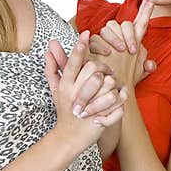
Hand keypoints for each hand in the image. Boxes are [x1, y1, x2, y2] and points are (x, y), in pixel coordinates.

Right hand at [44, 31, 126, 147]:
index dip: (80, 47)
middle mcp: (74, 95)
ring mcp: (87, 108)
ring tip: (112, 90)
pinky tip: (119, 101)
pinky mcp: (100, 120)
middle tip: (108, 71)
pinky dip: (121, 102)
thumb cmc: (65, 109)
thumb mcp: (56, 88)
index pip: (73, 63)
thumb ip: (53, 66)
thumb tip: (49, 45)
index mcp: (65, 86)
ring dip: (114, 86)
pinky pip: (117, 105)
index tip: (87, 33)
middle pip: (94, 70)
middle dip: (104, 68)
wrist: (69, 137)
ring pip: (109, 85)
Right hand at [95, 0, 155, 84]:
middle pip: (123, 24)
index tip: (151, 1)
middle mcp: (119, 38)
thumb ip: (146, 68)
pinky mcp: (91, 46)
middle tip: (132, 50)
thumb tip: (150, 64)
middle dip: (128, 35)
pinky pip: (95, 38)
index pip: (139, 23)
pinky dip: (101, 45)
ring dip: (115, 38)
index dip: (145, 11)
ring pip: (108, 28)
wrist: (107, 90)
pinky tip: (106, 53)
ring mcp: (105, 40)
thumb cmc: (123, 80)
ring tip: (120, 51)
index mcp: (132, 41)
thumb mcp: (137, 75)